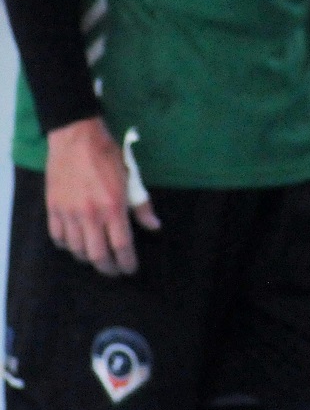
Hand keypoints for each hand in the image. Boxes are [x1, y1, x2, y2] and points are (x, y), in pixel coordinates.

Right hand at [45, 117, 160, 276]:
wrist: (76, 138)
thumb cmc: (108, 156)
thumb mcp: (131, 177)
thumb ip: (141, 205)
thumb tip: (155, 227)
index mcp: (113, 207)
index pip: (122, 245)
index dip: (127, 262)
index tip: (130, 270)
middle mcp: (90, 215)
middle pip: (97, 254)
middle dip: (108, 268)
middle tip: (114, 271)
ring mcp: (68, 213)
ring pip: (76, 249)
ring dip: (88, 258)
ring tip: (97, 258)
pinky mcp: (53, 208)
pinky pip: (58, 237)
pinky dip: (67, 245)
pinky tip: (75, 244)